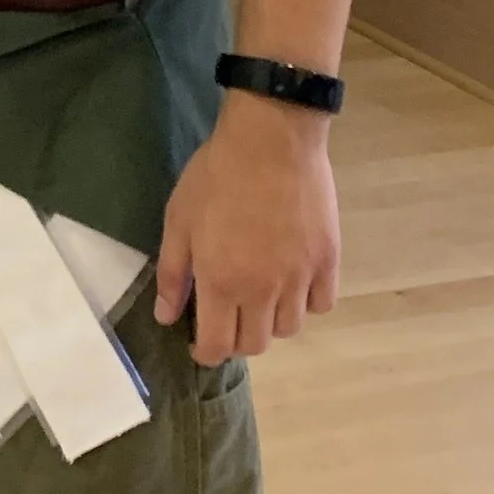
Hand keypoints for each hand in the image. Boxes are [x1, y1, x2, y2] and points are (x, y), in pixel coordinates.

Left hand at [153, 95, 340, 365]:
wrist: (271, 140)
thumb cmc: (216, 176)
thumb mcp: (179, 219)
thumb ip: (173, 273)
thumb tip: (166, 317)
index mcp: (221, 282)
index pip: (217, 346)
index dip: (207, 353)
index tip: (202, 345)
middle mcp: (262, 291)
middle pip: (255, 344)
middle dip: (237, 339)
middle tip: (229, 317)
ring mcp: (299, 278)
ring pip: (289, 329)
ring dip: (271, 322)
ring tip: (260, 298)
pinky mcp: (327, 261)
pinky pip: (321, 304)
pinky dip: (306, 302)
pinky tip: (293, 283)